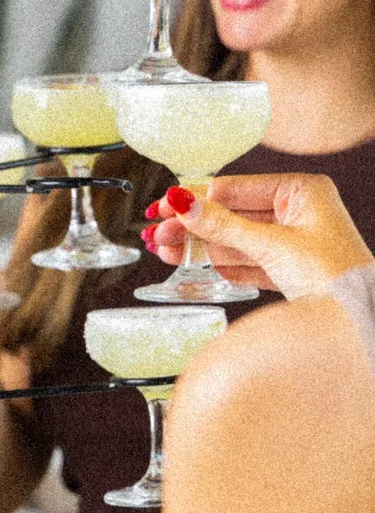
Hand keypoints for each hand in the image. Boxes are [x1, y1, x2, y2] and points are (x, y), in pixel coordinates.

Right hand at [146, 173, 372, 297]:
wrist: (360, 323)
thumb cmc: (335, 276)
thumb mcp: (272, 246)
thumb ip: (223, 225)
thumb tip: (182, 202)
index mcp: (301, 191)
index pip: (234, 189)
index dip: (195, 199)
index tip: (165, 206)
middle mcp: (298, 211)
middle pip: (230, 215)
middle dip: (193, 227)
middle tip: (159, 232)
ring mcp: (294, 240)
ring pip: (235, 239)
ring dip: (201, 247)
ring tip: (167, 251)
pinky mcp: (290, 268)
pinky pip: (247, 260)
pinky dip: (222, 264)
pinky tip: (196, 265)